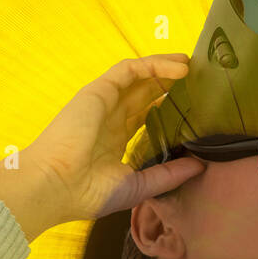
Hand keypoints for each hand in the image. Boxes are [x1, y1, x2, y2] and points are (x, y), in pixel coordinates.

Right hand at [0, 54, 205, 240]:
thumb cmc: (89, 193)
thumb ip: (170, 174)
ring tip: (193, 67)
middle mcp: (110, 119)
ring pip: (140, 77)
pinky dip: (156, 65)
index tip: (196, 107)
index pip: (148, 117)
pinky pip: (130, 69)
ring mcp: (104, 103)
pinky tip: (179, 68)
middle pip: (146, 94)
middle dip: (172, 85)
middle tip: (200, 82)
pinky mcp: (99, 90)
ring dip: (167, 69)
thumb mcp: (140, 185)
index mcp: (115, 142)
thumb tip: (201, 166)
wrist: (56, 186)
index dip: (171, 109)